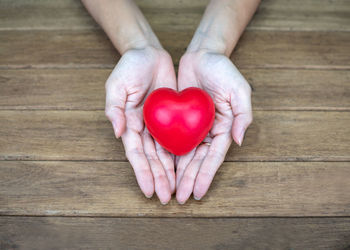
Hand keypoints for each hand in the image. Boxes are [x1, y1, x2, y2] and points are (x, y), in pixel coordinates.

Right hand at [105, 46, 175, 203]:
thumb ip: (114, 108)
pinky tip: (185, 169)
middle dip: (158, 178)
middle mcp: (143, 128)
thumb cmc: (129, 67)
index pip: (136, 154)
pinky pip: (176, 138)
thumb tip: (119, 132)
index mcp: (129, 124)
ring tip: (176, 191)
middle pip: (151, 159)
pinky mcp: (171, 117)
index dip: (142, 172)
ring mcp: (158, 124)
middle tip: (166, 198)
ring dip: (169, 173)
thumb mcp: (116, 85)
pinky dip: (180, 154)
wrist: (148, 53)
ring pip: (164, 153)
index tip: (148, 190)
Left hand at [176, 50, 252, 203]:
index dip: (206, 175)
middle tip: (181, 199)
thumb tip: (238, 141)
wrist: (202, 55)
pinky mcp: (179, 119)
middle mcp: (208, 131)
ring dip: (179, 174)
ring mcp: (193, 127)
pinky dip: (168, 155)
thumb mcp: (239, 90)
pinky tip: (163, 169)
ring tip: (171, 191)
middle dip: (190, 180)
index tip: (199, 193)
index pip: (214, 157)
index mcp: (223, 127)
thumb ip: (242, 115)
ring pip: (184, 155)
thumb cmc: (223, 70)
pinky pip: (173, 140)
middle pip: (198, 160)